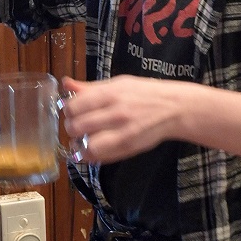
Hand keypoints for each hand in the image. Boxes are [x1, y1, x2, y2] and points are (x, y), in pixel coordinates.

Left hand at [58, 75, 184, 163]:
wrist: (174, 108)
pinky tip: (94, 149)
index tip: (74, 112)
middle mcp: (115, 112)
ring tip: (83, 141)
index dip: (69, 111)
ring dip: (80, 145)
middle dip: (72, 129)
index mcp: (110, 93)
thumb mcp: (118, 83)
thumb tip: (66, 84)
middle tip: (78, 128)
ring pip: (86, 145)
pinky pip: (100, 157)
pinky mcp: (128, 147)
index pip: (74, 106)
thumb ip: (91, 87)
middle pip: (76, 127)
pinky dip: (92, 155)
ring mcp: (122, 132)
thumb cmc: (145, 93)